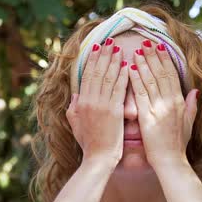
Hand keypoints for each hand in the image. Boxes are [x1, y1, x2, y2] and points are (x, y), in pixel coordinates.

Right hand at [67, 38, 128, 164]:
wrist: (98, 158)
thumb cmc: (89, 144)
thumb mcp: (75, 124)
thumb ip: (73, 108)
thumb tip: (75, 94)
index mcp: (80, 103)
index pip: (87, 76)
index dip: (93, 61)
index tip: (98, 49)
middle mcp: (89, 101)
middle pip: (97, 73)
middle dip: (104, 56)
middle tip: (110, 42)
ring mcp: (101, 106)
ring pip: (108, 78)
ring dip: (114, 62)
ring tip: (119, 49)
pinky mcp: (114, 112)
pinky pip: (119, 90)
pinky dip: (123, 77)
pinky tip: (127, 67)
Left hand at [128, 39, 198, 169]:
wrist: (171, 162)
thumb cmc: (178, 146)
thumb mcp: (189, 124)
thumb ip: (192, 106)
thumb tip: (195, 92)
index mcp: (180, 103)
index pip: (172, 76)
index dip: (165, 60)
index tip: (160, 48)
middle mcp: (171, 103)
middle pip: (162, 74)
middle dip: (154, 57)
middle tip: (147, 43)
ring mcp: (160, 109)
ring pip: (151, 81)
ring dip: (143, 64)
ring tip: (137, 51)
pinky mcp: (148, 117)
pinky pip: (141, 94)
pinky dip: (136, 80)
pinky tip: (130, 69)